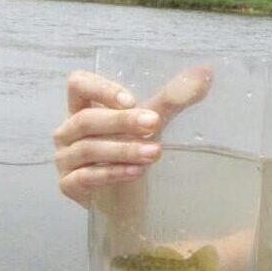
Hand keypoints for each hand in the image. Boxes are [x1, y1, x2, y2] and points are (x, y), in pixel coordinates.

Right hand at [54, 66, 211, 207]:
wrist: (127, 197)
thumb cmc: (133, 151)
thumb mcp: (152, 122)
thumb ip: (173, 98)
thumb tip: (206, 73)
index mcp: (82, 108)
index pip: (78, 85)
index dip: (101, 89)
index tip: (132, 100)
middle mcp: (68, 131)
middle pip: (85, 119)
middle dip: (121, 121)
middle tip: (153, 124)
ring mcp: (65, 159)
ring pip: (88, 149)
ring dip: (123, 149)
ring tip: (154, 152)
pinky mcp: (69, 185)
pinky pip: (86, 177)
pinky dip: (113, 173)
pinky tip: (137, 173)